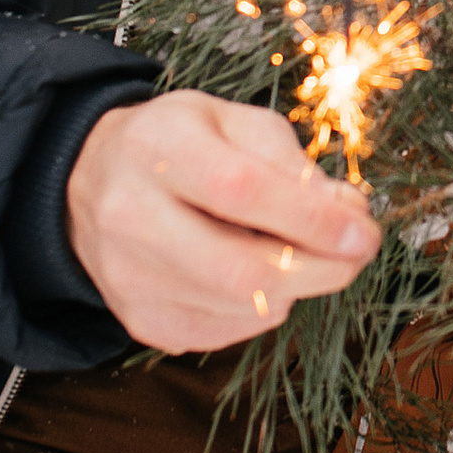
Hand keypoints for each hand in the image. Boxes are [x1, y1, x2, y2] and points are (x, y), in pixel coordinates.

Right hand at [65, 92, 377, 350]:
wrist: (89, 182)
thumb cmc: (177, 145)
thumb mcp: (230, 121)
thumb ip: (291, 161)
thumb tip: (347, 214)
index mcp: (157, 146)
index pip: (241, 191)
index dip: (312, 220)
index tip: (363, 231)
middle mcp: (130, 214)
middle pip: (242, 270)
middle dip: (321, 269)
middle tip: (357, 251)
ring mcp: (129, 276)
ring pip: (241, 307)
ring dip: (297, 286)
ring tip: (302, 251)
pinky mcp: (139, 319)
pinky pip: (226, 331)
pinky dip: (261, 307)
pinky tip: (255, 272)